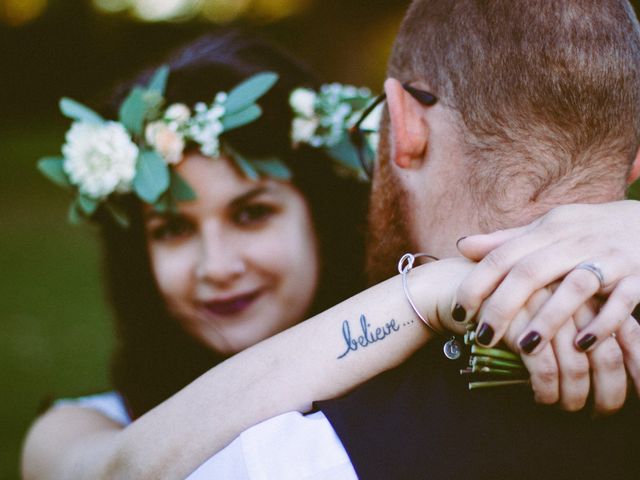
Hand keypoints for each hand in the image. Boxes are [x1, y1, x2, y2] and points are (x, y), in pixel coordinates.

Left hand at [454, 201, 639, 354]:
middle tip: (482, 337)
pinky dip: (602, 324)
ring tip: (526, 348)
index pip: (504, 255)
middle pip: (530, 272)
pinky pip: (621, 302)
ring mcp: (609, 258)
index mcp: (549, 229)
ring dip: (549, 319)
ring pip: (574, 286)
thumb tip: (462, 246)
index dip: (477, 283)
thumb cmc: (590, 229)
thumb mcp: (549, 228)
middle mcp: (575, 241)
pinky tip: (582, 346)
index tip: (458, 310)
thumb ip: (507, 240)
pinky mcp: (639, 277)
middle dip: (502, 306)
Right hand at [497, 288, 631, 412]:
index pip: (629, 336)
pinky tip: (541, 397)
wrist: (463, 283)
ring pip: (577, 368)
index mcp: (589, 294)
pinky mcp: (519, 324)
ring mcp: (545, 310)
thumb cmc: (510, 300)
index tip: (636, 395)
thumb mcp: (552, 308)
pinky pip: (545, 370)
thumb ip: (584, 327)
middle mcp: (572, 299)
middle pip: (607, 357)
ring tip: (565, 406)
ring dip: (574, 398)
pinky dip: (547, 391)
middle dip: (609, 394)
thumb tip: (616, 368)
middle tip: (600, 412)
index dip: (638, 371)